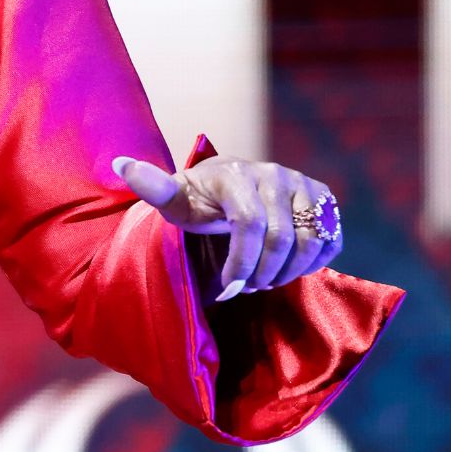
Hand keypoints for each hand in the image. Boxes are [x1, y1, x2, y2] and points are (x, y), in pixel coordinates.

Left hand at [111, 154, 342, 303]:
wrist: (229, 190)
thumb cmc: (197, 201)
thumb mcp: (175, 200)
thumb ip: (153, 187)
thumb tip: (120, 163)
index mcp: (236, 174)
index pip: (250, 224)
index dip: (241, 263)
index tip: (228, 287)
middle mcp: (275, 173)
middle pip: (281, 237)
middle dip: (262, 273)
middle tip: (245, 287)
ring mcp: (304, 184)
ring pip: (311, 241)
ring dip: (288, 272)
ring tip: (264, 280)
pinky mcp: (324, 199)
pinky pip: (331, 240)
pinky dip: (312, 264)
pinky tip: (286, 268)